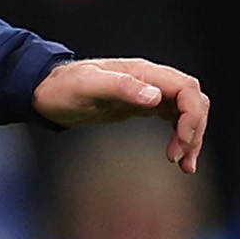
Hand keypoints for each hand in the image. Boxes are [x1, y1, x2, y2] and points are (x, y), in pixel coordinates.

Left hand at [33, 57, 206, 172]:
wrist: (45, 91)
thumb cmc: (63, 87)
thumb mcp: (88, 86)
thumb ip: (121, 88)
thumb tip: (155, 97)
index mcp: (143, 73)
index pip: (186, 89)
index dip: (192, 115)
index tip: (182, 141)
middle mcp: (151, 80)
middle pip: (193, 101)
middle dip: (195, 129)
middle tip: (182, 159)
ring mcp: (148, 93)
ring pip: (186, 111)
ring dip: (191, 137)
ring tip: (184, 165)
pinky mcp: (141, 106)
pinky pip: (173, 118)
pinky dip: (179, 136)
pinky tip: (176, 156)